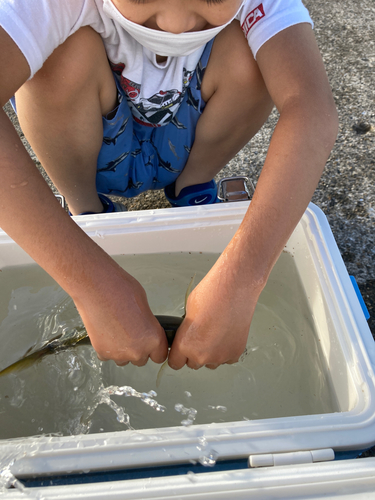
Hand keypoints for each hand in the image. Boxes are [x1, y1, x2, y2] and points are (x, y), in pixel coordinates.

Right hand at [72, 263, 167, 366]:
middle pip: (141, 360)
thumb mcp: (145, 305)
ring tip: (117, 330)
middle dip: (138, 349)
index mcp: (153, 339)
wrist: (96, 288)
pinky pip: (107, 355)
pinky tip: (106, 331)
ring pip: (124, 359)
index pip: (160, 356)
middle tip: (132, 332)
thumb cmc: (122, 290)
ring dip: (122, 350)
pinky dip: (107, 346)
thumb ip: (148, 324)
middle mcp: (137, 351)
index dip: (156, 349)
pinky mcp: (101, 352)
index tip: (151, 344)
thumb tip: (145, 328)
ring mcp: (118, 354)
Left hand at [167, 253, 260, 369]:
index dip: (178, 355)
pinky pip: (227, 358)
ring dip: (211, 353)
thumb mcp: (188, 311)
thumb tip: (189, 335)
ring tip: (215, 333)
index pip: (175, 362)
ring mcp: (220, 356)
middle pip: (194, 364)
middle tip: (200, 336)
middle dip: (195, 353)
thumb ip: (186, 330)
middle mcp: (202, 355)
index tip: (180, 351)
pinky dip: (226, 349)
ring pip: (211, 362)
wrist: (234, 290)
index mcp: (185, 344)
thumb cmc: (211, 295)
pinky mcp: (235, 353)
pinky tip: (226, 334)